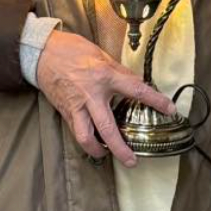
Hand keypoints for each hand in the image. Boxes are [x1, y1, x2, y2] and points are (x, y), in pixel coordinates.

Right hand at [35, 30, 175, 167]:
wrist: (42, 52)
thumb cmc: (71, 50)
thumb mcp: (101, 55)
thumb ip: (119, 72)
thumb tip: (136, 83)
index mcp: (104, 76)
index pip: (135, 90)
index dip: (155, 100)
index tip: (169, 109)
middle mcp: (91, 95)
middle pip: (108, 128)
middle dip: (121, 148)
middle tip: (132, 161)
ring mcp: (76, 106)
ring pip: (86, 137)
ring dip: (98, 150)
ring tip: (107, 155)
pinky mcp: (65, 111)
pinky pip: (76, 130)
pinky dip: (86, 139)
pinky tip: (93, 142)